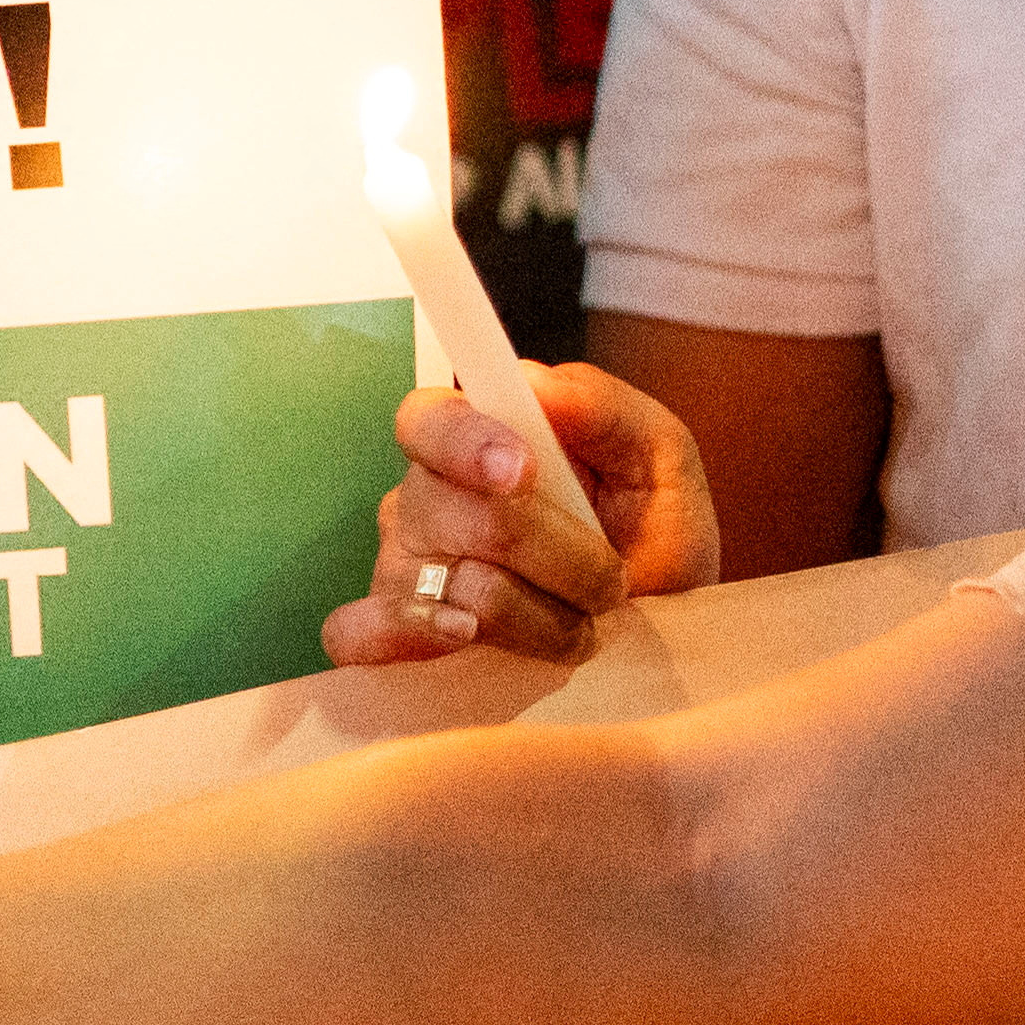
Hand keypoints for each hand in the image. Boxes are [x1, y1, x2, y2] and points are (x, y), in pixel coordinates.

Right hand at [322, 365, 715, 669]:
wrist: (658, 636)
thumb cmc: (651, 540)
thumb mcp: (660, 461)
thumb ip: (604, 409)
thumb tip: (536, 382)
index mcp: (474, 442)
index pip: (429, 420)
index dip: (468, 442)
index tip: (521, 471)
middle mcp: (423, 500)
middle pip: (462, 517)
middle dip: (560, 556)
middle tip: (611, 581)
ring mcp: (402, 571)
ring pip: (459, 591)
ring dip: (542, 619)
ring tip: (577, 628)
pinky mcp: (393, 638)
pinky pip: (365, 634)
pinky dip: (415, 639)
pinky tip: (466, 643)